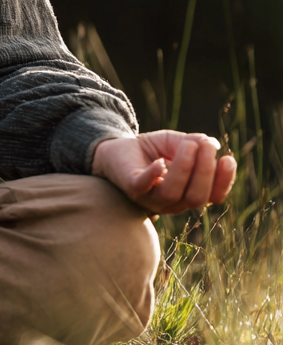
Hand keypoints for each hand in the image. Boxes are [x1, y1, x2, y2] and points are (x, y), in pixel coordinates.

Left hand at [92, 129, 236, 214]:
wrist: (115, 150)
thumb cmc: (149, 150)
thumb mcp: (173, 142)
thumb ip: (192, 142)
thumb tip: (211, 143)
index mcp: (188, 193)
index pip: (213, 196)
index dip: (224, 181)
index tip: (228, 159)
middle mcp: (173, 202)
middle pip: (197, 197)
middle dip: (205, 171)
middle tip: (205, 146)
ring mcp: (151, 198)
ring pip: (174, 194)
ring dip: (185, 168)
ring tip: (188, 145)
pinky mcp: (132, 188)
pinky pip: (143, 186)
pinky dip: (152, 175)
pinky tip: (160, 162)